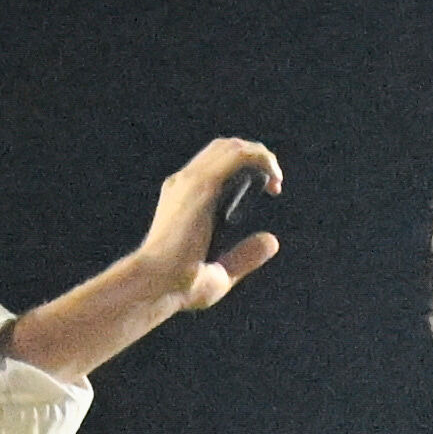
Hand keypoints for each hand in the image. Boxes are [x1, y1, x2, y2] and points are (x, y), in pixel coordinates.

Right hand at [134, 138, 284, 313]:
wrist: (156, 284)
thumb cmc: (179, 286)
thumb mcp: (221, 273)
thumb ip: (245, 256)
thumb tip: (272, 240)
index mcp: (184, 198)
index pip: (215, 164)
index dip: (244, 168)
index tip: (266, 190)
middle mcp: (185, 183)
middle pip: (224, 149)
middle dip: (255, 156)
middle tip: (274, 184)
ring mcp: (191, 182)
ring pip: (231, 147)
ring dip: (261, 156)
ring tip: (276, 179)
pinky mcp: (202, 186)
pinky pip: (237, 157)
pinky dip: (260, 160)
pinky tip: (273, 177)